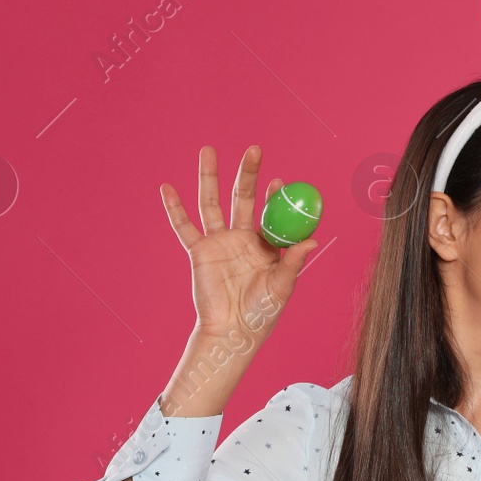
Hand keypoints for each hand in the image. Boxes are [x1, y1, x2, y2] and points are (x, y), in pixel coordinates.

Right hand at [161, 145, 321, 342]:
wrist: (232, 332)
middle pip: (242, 198)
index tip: (280, 181)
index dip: (274, 195)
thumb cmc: (262, 313)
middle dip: (247, 173)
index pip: (270, 212)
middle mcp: (241, 238)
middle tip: (254, 148)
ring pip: (212, 203)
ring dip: (209, 177)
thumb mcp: (283, 286)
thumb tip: (313, 240)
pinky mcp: (198, 251)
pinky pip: (184, 226)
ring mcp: (218, 242)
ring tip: (207, 150)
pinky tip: (166, 188)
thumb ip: (294, 261)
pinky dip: (174, 208)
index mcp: (265, 245)